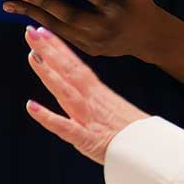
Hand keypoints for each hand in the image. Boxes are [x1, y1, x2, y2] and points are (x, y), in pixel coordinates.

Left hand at [4, 0, 161, 58]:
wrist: (146, 36)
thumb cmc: (133, 0)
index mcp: (120, 8)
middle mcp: (106, 28)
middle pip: (72, 16)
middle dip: (46, 3)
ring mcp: (94, 43)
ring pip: (59, 28)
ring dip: (32, 14)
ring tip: (10, 3)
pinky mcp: (85, 50)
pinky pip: (58, 36)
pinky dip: (39, 24)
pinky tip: (22, 13)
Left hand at [21, 26, 148, 163]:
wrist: (152, 152)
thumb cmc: (135, 134)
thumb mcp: (115, 109)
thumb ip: (97, 100)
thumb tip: (85, 89)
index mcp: (99, 94)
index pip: (76, 65)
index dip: (60, 48)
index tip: (45, 31)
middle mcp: (92, 101)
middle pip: (68, 71)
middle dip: (49, 51)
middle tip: (32, 32)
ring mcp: (89, 119)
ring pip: (65, 92)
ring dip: (48, 74)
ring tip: (32, 55)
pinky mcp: (87, 140)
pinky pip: (65, 127)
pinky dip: (47, 117)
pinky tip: (31, 106)